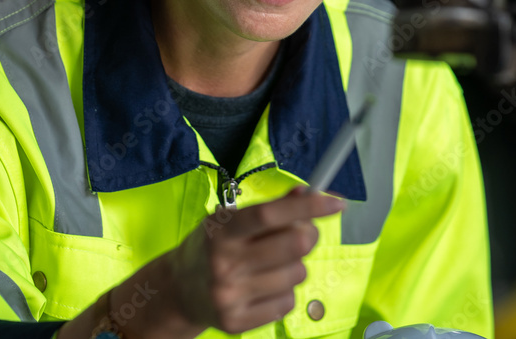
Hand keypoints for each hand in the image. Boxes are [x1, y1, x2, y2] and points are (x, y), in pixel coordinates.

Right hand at [158, 186, 344, 334]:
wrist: (178, 290)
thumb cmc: (213, 247)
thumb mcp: (231, 220)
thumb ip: (270, 208)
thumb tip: (306, 193)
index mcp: (221, 231)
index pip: (270, 214)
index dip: (308, 206)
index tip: (337, 201)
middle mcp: (223, 263)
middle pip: (294, 245)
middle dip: (309, 235)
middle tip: (303, 233)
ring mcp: (230, 295)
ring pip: (297, 275)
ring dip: (295, 266)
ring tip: (272, 264)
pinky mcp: (236, 322)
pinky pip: (287, 303)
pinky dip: (284, 292)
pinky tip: (264, 287)